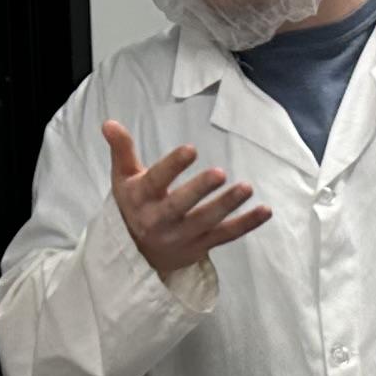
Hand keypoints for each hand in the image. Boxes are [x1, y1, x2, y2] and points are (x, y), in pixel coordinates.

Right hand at [103, 119, 270, 277]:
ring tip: (246, 188)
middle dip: (199, 191)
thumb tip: (109, 122)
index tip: (191, 150)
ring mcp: (182, 236)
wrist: (136, 254)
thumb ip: (121, 149)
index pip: (155, 181)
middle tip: (220, 173)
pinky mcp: (201, 246)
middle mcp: (160, 220)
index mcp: (141, 199)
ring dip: (227, 206)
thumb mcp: (123, 178)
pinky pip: (226, 235)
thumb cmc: (134, 205)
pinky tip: (265, 210)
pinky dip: (246, 224)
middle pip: (179, 206)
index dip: (172, 166)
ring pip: (206, 221)